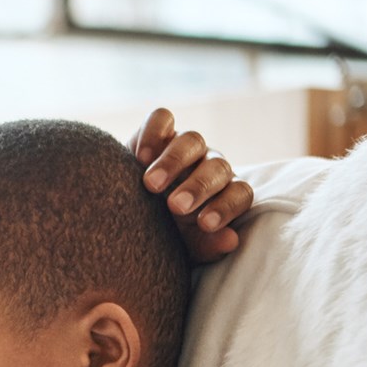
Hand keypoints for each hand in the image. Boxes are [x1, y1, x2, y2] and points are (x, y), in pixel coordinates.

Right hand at [131, 108, 254, 265]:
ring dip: (174, 161)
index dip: (226, 207)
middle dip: (198, 187)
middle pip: (217, 166)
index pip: (239, 194)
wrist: (126, 216)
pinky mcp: (157, 132)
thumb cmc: (161, 235)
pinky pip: (161, 119)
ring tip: (150, 184)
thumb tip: (230, 240)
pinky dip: (152, 133)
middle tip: (175, 207)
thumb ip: (206, 245)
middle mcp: (208, 166)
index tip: (204, 224)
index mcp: (223, 194)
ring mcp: (184, 147)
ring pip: (192, 140)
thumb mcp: (182, 247)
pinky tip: (138, 156)